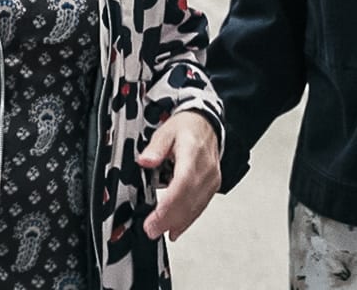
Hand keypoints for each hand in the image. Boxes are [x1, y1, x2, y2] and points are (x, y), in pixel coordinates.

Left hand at [137, 111, 219, 240]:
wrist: (206, 124)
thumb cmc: (187, 128)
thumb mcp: (166, 130)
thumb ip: (155, 147)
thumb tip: (145, 160)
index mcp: (193, 154)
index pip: (183, 184)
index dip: (169, 205)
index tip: (154, 218)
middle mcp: (206, 170)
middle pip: (189, 200)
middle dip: (169, 219)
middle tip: (152, 230)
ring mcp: (211, 180)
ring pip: (196, 206)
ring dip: (178, 223)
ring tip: (161, 232)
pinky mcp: (212, 186)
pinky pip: (200, 206)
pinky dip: (187, 220)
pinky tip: (176, 229)